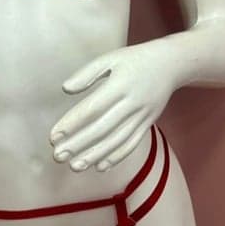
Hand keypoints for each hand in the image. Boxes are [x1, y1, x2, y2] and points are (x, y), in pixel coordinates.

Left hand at [49, 42, 176, 171]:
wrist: (170, 64)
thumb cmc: (134, 60)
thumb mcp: (110, 58)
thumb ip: (87, 73)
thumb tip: (65, 89)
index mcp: (119, 85)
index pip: (92, 108)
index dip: (72, 123)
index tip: (54, 136)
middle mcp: (132, 102)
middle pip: (102, 128)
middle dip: (79, 144)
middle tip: (58, 156)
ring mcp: (142, 115)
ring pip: (117, 140)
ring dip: (95, 155)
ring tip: (75, 166)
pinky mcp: (148, 123)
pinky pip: (132, 143)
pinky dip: (116, 157)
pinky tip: (100, 166)